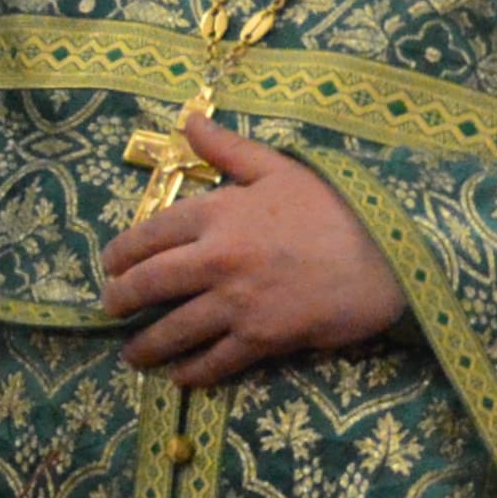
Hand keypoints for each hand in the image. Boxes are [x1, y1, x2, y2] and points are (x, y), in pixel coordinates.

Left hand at [98, 119, 405, 382]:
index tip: (109, 265)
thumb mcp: (281, 168)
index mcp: (217, 214)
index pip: (149, 234)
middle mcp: (216, 259)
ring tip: (132, 355)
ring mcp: (236, 302)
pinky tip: (178, 377)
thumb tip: (189, 120)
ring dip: (146, 346)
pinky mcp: (260, 339)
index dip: (121, 253)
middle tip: (110, 307)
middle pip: (149, 284)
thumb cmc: (336, 208)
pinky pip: (214, 361)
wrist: (387, 255)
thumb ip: (229, 150)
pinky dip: (191, 373)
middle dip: (120, 299)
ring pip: (173, 330)